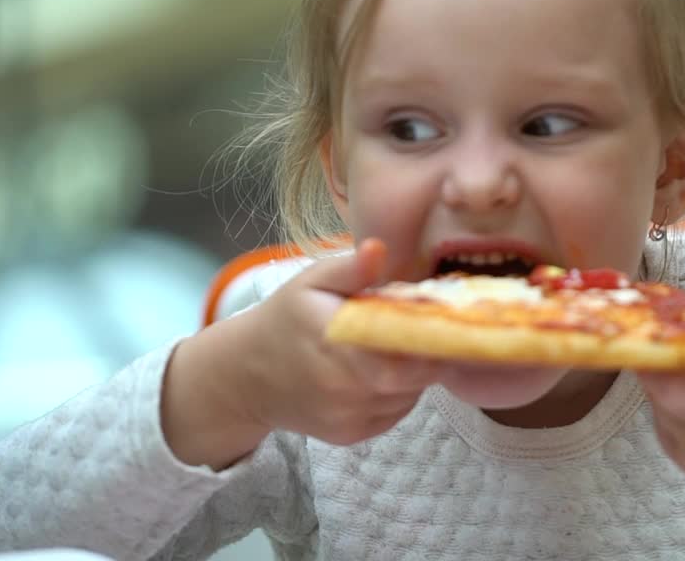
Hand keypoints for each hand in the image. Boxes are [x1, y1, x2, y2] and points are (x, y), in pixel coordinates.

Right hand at [163, 238, 443, 467]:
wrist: (246, 376)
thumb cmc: (285, 320)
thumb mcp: (311, 282)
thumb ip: (350, 268)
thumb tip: (378, 249)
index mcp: (338, 343)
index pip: (407, 350)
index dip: (432, 336)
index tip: (439, 318)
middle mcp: (344, 388)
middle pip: (416, 377)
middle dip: (429, 353)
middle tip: (425, 330)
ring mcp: (348, 417)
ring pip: (410, 396)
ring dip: (414, 373)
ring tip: (395, 348)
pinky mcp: (351, 436)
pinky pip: (395, 414)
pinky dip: (398, 394)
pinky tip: (379, 372)